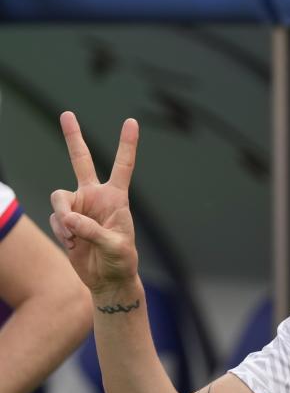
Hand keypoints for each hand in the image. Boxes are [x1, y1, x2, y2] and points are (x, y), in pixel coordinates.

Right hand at [50, 112, 139, 294]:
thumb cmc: (121, 261)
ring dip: (64, 217)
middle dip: (73, 137)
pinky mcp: (65, 220)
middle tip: (67, 114)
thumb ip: (91, 231)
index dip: (127, 144)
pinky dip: (61, 231)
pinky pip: (55, 218)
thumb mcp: (114, 246)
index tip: (131, 121)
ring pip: (59, 197)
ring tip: (75, 238)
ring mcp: (79, 207)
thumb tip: (68, 218)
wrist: (108, 278)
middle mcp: (96, 196)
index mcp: (117, 198)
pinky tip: (72, 244)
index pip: (123, 166)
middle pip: (81, 160)